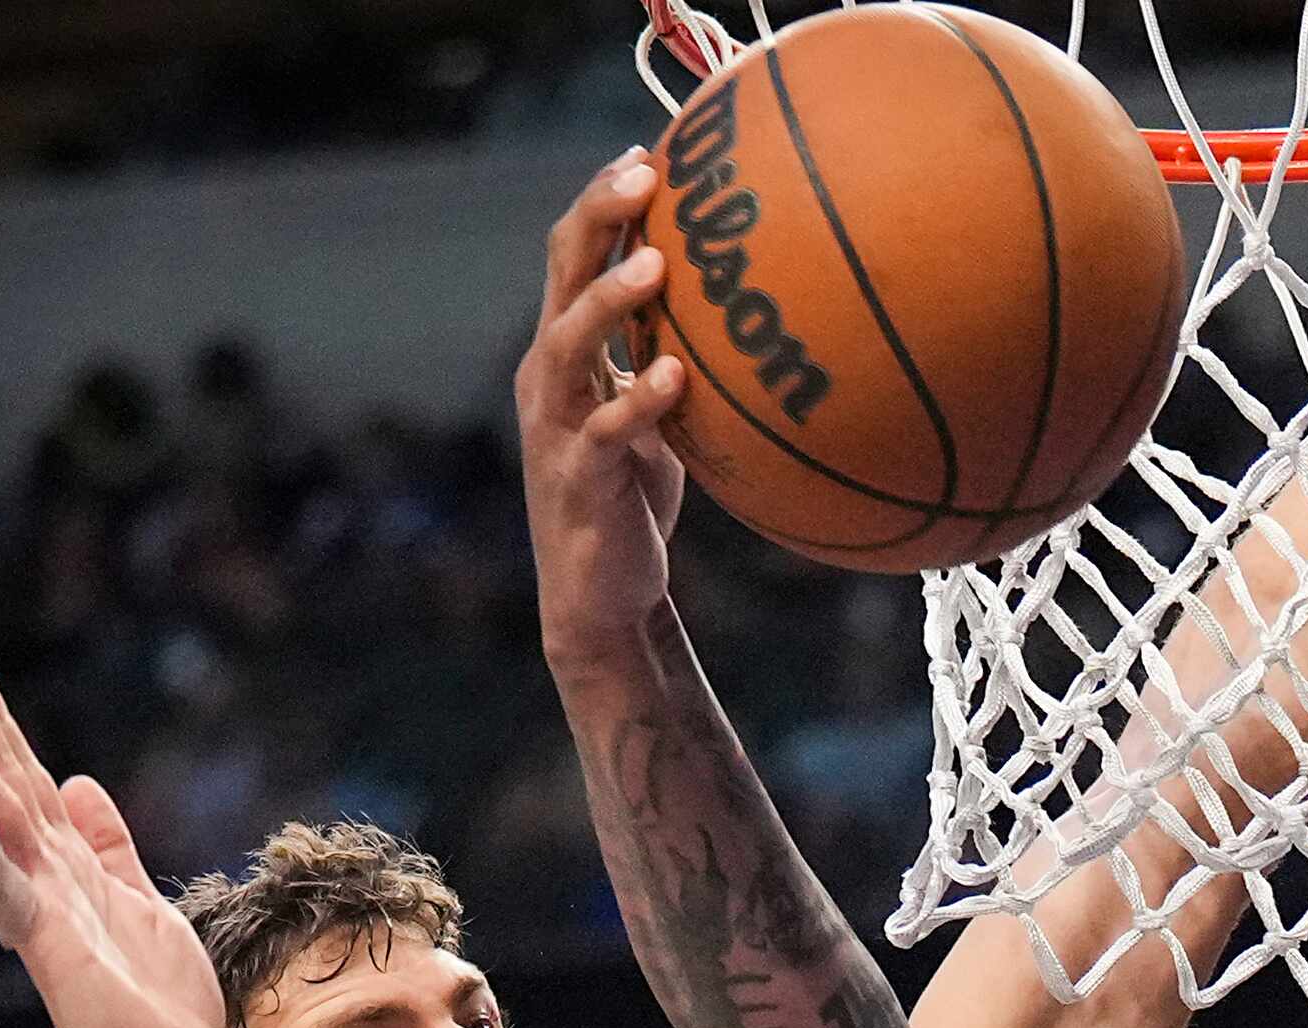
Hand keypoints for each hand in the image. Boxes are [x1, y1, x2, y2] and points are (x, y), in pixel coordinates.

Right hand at [0, 637, 221, 1027]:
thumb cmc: (157, 1003)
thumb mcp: (142, 901)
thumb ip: (107, 846)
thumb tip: (76, 783)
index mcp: (70, 867)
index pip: (27, 780)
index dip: (3, 725)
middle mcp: (46, 880)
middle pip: (3, 784)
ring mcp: (42, 908)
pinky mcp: (47, 941)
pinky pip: (3, 887)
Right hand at [518, 147, 688, 679]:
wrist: (604, 595)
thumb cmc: (637, 498)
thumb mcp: (664, 415)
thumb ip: (681, 357)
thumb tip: (759, 310)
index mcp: (567, 352)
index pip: (573, 255)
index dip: (602, 199)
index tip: (649, 151)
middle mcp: (549, 377)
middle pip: (560, 274)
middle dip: (598, 217)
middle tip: (643, 174)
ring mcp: (556, 427)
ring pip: (566, 344)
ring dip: (609, 301)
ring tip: (655, 265)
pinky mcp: (578, 480)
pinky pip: (605, 432)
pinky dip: (638, 402)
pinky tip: (677, 378)